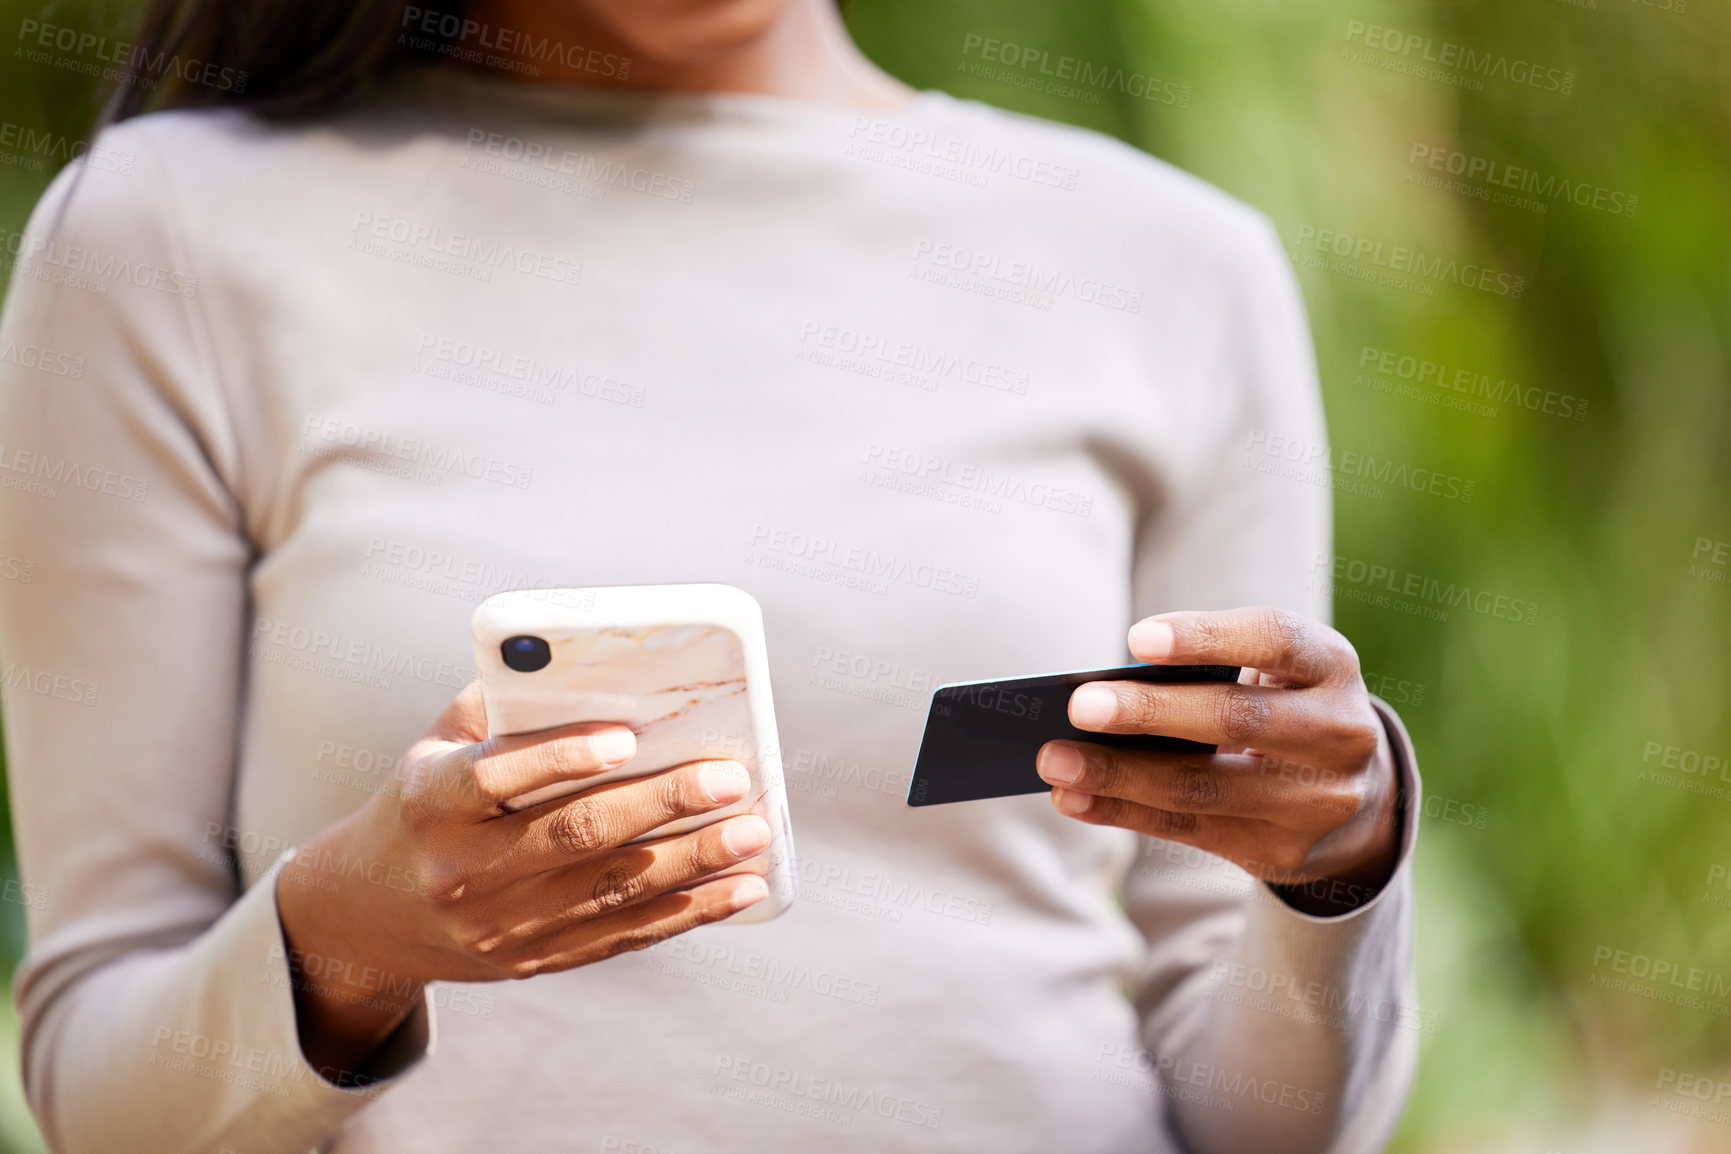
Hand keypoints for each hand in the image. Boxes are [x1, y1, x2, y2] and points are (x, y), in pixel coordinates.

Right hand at [275, 682, 772, 1079]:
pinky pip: (621, 935)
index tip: (628, 737)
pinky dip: (688, 912)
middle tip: (730, 779)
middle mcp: (458, 871)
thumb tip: (594, 665)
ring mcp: (496, 926)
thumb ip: (502, 704)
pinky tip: (740, 887)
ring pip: (609, 891)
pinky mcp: (530, 960)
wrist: (369, 913)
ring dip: (692, 862)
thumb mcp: (438, 743)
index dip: (561, 756)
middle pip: (572, 835)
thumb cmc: (428, 800)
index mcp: (430, 801)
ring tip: (755, 831)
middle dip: (662, 804)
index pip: (495, 776)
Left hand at [1036, 606, 1400, 915]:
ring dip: (1119, 776)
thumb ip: (1210, 672)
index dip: (1206, 636)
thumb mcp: (1272, 673)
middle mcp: (1338, 734)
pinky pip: (1189, 831)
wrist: (1357, 798)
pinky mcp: (1282, 852)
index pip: (1275, 639)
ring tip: (1055, 761)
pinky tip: (1074, 798)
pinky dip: (1122, 812)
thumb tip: (1103, 692)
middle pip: (1237, 720)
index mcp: (1332, 666)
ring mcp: (1316, 802)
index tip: (1136, 640)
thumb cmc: (1282, 706)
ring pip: (1204, 788)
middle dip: (1151, 713)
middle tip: (1079, 705)